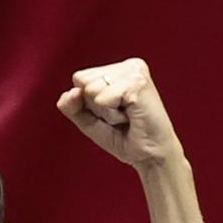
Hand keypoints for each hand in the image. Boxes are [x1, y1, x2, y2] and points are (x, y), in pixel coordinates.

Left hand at [55, 58, 180, 168]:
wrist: (150, 157)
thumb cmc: (124, 138)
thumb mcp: (89, 121)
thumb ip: (71, 106)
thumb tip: (71, 91)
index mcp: (118, 69)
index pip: (79, 78)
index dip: (88, 103)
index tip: (113, 112)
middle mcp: (128, 65)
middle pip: (83, 82)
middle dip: (96, 107)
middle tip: (121, 117)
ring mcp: (134, 71)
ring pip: (91, 90)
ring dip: (106, 112)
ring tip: (126, 117)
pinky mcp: (137, 83)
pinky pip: (103, 99)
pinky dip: (112, 115)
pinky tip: (130, 117)